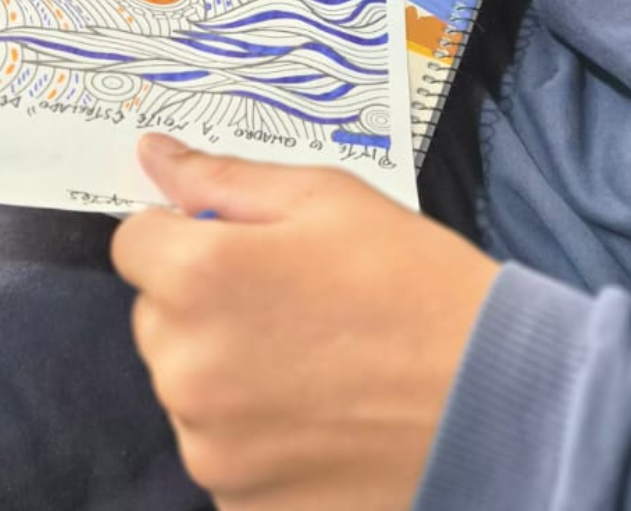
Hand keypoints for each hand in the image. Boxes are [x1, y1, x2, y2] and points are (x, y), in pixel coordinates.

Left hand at [111, 134, 498, 510]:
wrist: (497, 398)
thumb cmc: (413, 281)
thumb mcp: (325, 199)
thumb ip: (223, 178)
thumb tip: (152, 154)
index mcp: (198, 277)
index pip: (133, 242)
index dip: (184, 235)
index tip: (241, 249)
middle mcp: (184, 367)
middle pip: (155, 317)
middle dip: (202, 303)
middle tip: (290, 304)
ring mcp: (209, 447)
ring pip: (185, 386)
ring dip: (224, 371)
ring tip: (311, 364)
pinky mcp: (240, 504)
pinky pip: (218, 450)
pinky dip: (250, 435)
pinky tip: (314, 419)